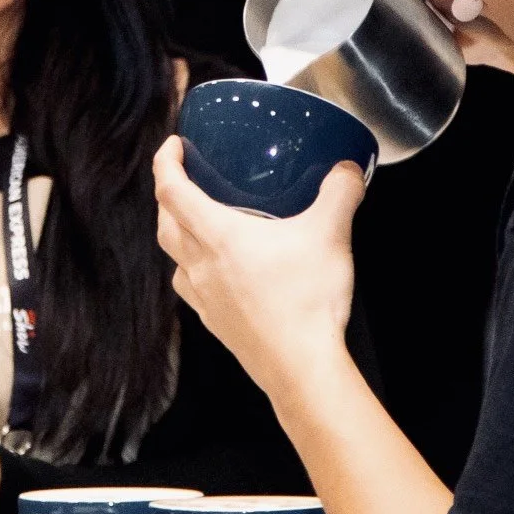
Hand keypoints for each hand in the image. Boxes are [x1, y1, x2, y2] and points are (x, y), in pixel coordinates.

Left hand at [152, 136, 363, 410]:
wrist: (301, 366)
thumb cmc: (307, 299)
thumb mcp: (331, 234)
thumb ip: (340, 193)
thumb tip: (347, 169)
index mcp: (217, 236)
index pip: (171, 191)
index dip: (165, 163)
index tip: (173, 147)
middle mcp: (200, 266)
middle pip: (165, 224)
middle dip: (168, 197)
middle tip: (186, 181)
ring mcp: (204, 298)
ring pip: (175, 259)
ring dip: (180, 236)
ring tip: (202, 226)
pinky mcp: (216, 323)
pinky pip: (193, 288)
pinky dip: (197, 270)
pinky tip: (223, 273)